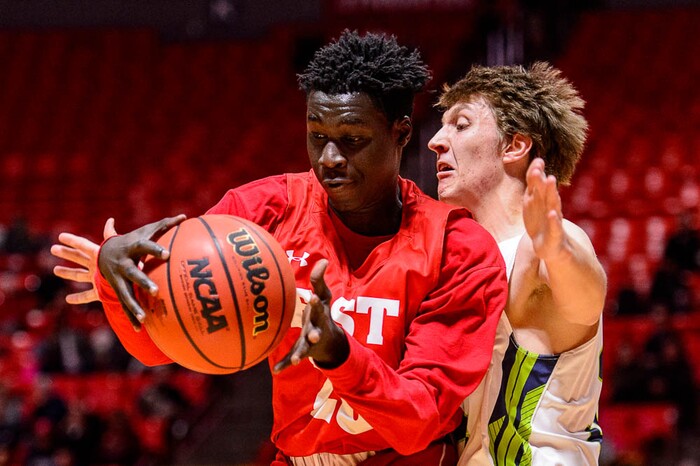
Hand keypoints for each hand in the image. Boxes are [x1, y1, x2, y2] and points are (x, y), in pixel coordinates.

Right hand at [51, 218, 117, 304]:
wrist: (132, 286)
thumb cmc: (125, 265)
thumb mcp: (114, 248)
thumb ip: (111, 235)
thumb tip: (110, 219)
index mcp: (100, 256)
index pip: (83, 245)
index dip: (72, 240)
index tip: (61, 236)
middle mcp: (97, 267)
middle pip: (79, 258)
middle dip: (66, 253)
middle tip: (53, 248)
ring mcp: (98, 279)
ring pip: (79, 275)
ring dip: (67, 273)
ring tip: (56, 270)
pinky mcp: (100, 293)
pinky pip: (87, 296)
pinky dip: (78, 298)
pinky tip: (68, 299)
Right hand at [98, 214, 186, 328]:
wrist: (103, 252)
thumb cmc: (133, 239)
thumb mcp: (145, 231)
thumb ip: (164, 225)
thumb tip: (185, 217)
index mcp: (132, 247)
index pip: (145, 246)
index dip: (155, 250)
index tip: (167, 254)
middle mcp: (123, 264)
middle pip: (133, 273)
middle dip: (143, 282)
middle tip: (156, 291)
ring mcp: (118, 278)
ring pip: (125, 293)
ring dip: (134, 306)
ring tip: (144, 317)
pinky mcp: (116, 290)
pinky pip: (123, 305)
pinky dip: (131, 316)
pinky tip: (140, 329)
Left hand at [273, 259, 348, 372]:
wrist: (330, 341)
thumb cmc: (323, 312)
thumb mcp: (325, 296)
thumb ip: (320, 280)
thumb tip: (324, 260)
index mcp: (321, 316)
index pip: (320, 308)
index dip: (317, 303)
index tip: (314, 298)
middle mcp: (316, 330)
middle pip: (316, 332)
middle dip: (314, 333)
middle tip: (313, 335)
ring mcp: (308, 343)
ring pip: (304, 349)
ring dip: (300, 354)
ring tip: (295, 360)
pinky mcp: (301, 352)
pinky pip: (291, 358)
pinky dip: (284, 365)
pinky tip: (276, 371)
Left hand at [523, 158, 565, 260]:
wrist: (550, 246)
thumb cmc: (541, 221)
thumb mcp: (535, 203)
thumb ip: (534, 185)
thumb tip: (535, 165)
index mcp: (542, 200)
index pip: (538, 184)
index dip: (536, 173)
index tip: (537, 160)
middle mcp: (549, 206)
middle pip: (545, 191)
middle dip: (541, 179)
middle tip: (538, 167)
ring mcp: (553, 220)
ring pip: (552, 204)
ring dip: (551, 193)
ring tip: (550, 180)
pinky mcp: (555, 234)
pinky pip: (554, 226)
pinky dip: (553, 220)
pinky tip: (552, 214)